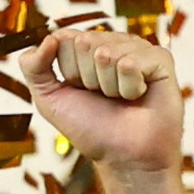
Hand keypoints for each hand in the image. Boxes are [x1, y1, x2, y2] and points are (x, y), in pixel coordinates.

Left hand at [28, 20, 185, 173]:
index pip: (64, 38)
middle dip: (87, 78)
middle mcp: (113, 43)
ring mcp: (137, 48)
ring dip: (109, 86)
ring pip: (107, 53)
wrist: (123, 156)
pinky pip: (131, 62)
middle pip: (84, 42)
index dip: (68, 71)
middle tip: (102, 97)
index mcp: (87, 48)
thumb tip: (48, 38)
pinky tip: (138, 96)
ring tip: (120, 99)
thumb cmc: (90, 128)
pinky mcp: (160, 58)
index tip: (81, 91)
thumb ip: (34, 67)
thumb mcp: (49, 99)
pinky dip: (129, 88)